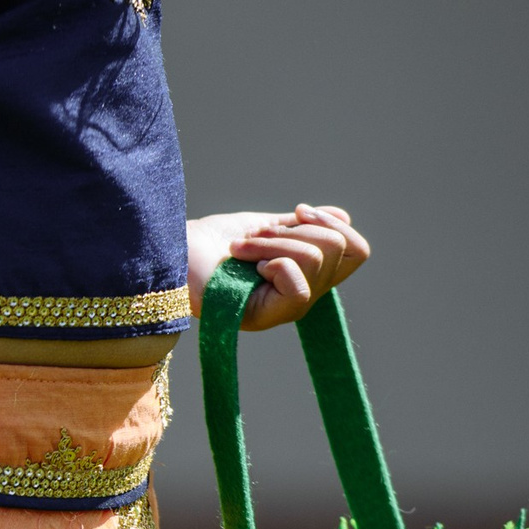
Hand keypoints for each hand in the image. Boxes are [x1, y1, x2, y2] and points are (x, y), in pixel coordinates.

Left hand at [186, 204, 370, 331]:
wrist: (171, 251)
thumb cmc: (210, 242)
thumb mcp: (265, 227)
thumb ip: (301, 227)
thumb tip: (342, 217)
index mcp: (306, 273)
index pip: (357, 252)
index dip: (336, 224)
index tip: (298, 211)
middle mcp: (301, 295)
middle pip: (338, 248)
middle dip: (294, 230)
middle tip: (256, 235)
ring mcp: (285, 309)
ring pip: (315, 258)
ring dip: (273, 242)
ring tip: (242, 247)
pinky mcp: (265, 317)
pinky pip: (299, 284)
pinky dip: (274, 262)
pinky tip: (247, 264)